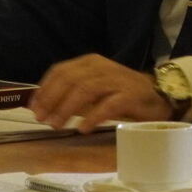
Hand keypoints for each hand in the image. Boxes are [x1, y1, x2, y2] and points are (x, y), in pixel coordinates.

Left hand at [30, 54, 170, 129]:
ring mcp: (117, 80)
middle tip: (43, 119)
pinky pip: (107, 105)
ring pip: (85, 90)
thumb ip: (72, 93)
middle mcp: (102, 67)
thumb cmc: (121, 94)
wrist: (158, 96)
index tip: (34, 108)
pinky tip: (83, 128)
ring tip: (58, 125)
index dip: (45, 89)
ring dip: (67, 108)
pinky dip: (93, 117)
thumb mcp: (94, 89)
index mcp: (90, 63)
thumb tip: (43, 106)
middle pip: (70, 79)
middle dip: (52, 100)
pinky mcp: (130, 95)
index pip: (60, 70)